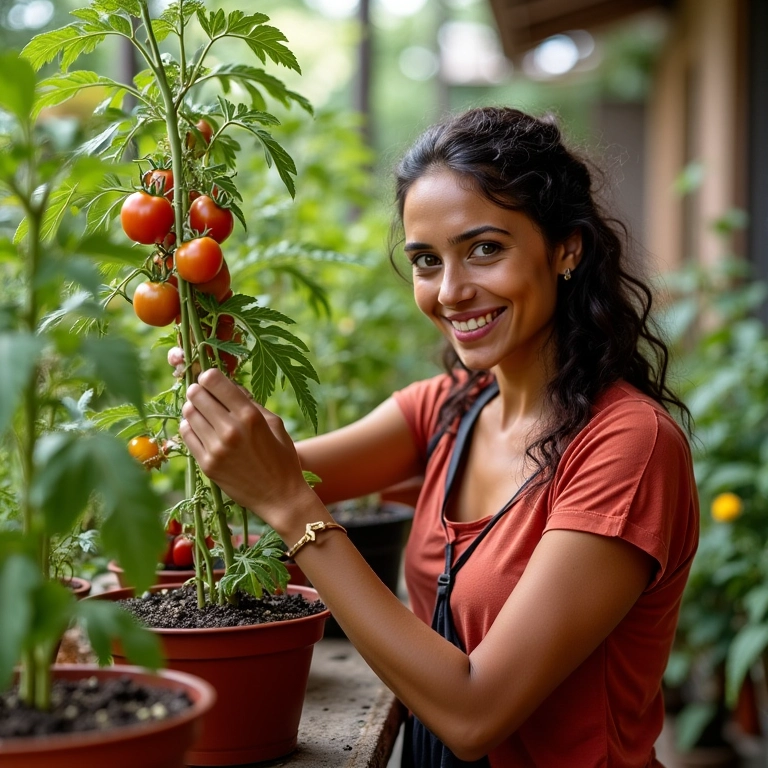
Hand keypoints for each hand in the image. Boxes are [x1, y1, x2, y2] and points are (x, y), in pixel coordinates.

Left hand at [179, 369, 312, 526]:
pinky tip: (199, 428)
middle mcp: (230, 429)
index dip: (208, 376)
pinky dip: (190, 427)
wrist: (280, 496)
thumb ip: (252, 403)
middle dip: (198, 390)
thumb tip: (230, 386)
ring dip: (193, 408)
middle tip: (202, 393)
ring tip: (201, 410)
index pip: (214, 381)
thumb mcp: (275, 424)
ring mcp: (216, 448)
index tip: (210, 379)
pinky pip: (186, 435)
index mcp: (250, 415)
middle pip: (197, 395)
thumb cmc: (282, 458)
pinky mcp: (207, 464)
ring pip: (188, 414)